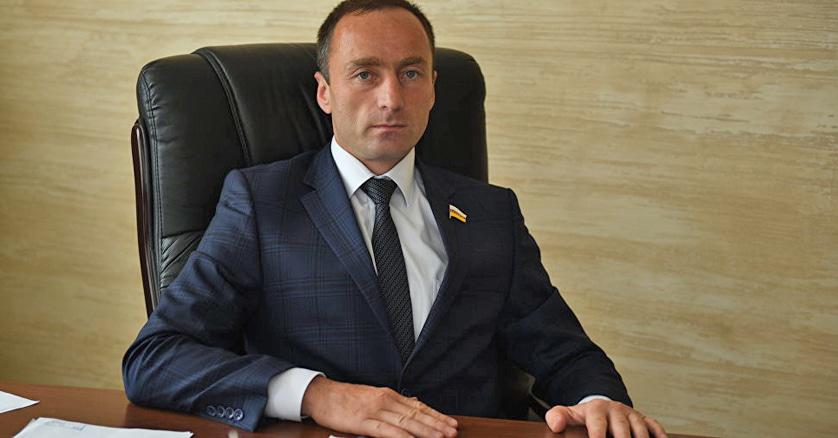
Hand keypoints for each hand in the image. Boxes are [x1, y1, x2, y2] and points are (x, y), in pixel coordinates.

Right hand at [301, 376, 457, 437]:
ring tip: (441, 437)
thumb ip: (394, 402)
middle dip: (437, 424)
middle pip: (416, 415)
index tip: (452, 423)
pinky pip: (385, 431)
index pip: (419, 407)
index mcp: (389, 395)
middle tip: (453, 432)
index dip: (437, 416)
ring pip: (405, 422)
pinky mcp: (362, 422)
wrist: (321, 394)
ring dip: (425, 431)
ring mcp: (374, 411)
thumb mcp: (373, 396)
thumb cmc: (346, 398)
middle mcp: (385, 400)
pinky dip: (401, 436)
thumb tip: (416, 404)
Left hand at [545, 399, 666, 437]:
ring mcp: (631, 414)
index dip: (598, 434)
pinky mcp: (643, 419)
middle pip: (622, 427)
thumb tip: (555, 424)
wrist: (602, 406)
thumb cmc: (586, 416)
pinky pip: (655, 426)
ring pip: (640, 427)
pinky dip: (659, 435)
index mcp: (597, 409)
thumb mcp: (569, 414)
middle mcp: (616, 410)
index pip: (597, 423)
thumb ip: (557, 416)